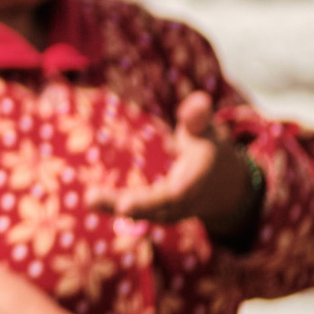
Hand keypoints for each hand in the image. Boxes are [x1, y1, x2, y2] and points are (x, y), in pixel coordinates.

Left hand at [90, 91, 258, 242]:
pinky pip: (138, 212)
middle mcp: (185, 201)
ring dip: (113, 207)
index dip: (150, 202)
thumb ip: (199, 117)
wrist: (224, 186)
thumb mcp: (208, 131)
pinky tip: (92, 200)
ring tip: (89, 198)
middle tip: (91, 198)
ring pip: (144, 213)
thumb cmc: (210, 149)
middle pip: (154, 207)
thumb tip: (198, 100)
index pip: (174, 195)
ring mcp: (173, 211)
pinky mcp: (160, 213)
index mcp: (197, 180)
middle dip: (127, 205)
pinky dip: (114, 208)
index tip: (124, 205)